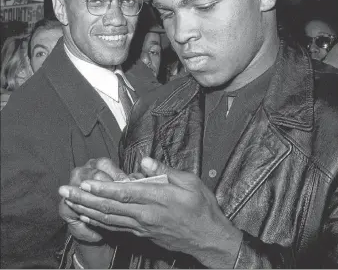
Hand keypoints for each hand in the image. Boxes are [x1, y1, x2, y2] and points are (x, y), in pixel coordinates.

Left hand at [59, 158, 242, 266]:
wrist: (209, 239)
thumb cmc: (202, 208)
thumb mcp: (190, 182)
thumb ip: (165, 171)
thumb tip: (144, 162)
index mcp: (158, 199)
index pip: (124, 193)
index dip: (102, 189)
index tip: (84, 183)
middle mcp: (145, 215)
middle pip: (109, 207)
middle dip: (85, 199)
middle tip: (65, 191)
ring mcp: (142, 227)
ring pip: (108, 219)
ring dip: (86, 210)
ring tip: (69, 202)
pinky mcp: (142, 234)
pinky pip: (116, 229)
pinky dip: (98, 224)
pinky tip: (87, 219)